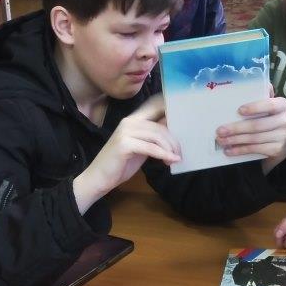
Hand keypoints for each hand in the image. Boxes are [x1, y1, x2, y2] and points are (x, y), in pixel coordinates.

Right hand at [73, 95, 179, 213]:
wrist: (98, 179)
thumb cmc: (121, 164)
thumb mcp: (142, 147)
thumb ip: (154, 137)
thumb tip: (175, 130)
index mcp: (133, 120)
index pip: (155, 106)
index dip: (171, 107)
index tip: (187, 115)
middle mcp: (129, 121)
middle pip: (160, 126)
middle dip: (174, 140)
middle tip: (180, 153)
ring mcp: (125, 131)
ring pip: (157, 136)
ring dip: (170, 149)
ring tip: (175, 159)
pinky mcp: (124, 144)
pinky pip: (151, 148)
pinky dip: (164, 155)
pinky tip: (170, 161)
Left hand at [215, 97, 285, 173]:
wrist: (284, 139)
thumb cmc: (271, 117)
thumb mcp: (269, 106)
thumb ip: (262, 95)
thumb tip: (254, 83)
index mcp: (282, 105)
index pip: (269, 105)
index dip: (255, 108)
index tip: (239, 110)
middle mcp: (285, 120)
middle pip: (258, 125)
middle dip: (237, 128)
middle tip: (220, 131)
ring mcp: (282, 137)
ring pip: (255, 139)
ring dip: (236, 140)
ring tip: (221, 140)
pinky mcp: (277, 150)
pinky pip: (256, 149)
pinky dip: (241, 150)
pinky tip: (229, 150)